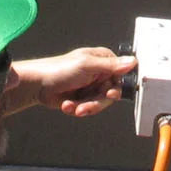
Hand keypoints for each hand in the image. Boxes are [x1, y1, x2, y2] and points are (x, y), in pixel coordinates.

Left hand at [11, 48, 134, 116]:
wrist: (37, 85)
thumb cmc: (59, 69)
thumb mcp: (87, 66)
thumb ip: (111, 66)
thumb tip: (133, 61)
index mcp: (103, 60)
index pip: (121, 76)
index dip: (116, 87)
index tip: (110, 94)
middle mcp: (99, 74)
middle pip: (110, 94)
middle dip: (96, 103)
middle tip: (85, 107)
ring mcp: (91, 87)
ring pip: (99, 104)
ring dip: (85, 107)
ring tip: (72, 107)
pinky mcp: (83, 99)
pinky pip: (88, 109)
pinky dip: (77, 109)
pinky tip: (66, 105)